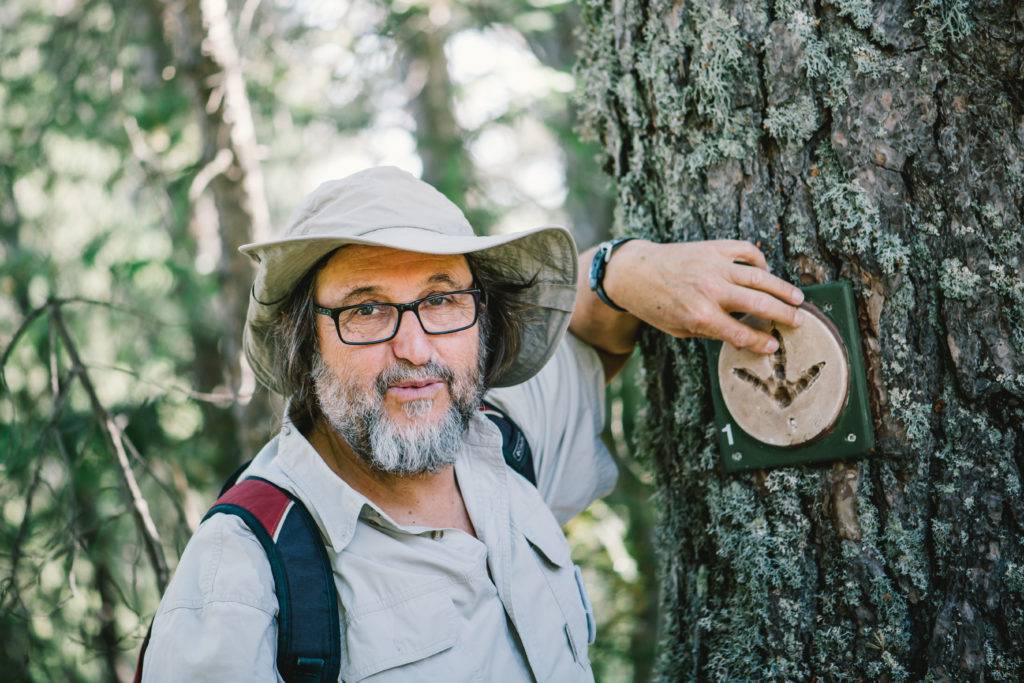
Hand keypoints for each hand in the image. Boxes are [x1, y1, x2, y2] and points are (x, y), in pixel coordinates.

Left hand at [604, 239, 804, 353]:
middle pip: (759, 305)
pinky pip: (746, 251)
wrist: (634, 273)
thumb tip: (742, 335)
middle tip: (799, 322)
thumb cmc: (655, 306)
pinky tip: (766, 272)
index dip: (761, 342)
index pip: (741, 333)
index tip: (774, 346)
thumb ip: (711, 331)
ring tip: (797, 298)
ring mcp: (714, 266)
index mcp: (701, 316)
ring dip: (782, 289)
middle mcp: (711, 290)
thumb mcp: (680, 329)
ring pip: (760, 277)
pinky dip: (760, 260)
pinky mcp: (713, 248)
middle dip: (783, 315)